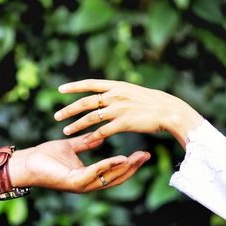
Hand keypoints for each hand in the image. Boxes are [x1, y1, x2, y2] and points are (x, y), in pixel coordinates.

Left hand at [11, 134, 149, 192]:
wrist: (25, 163)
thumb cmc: (45, 156)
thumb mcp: (71, 147)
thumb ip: (85, 143)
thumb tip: (99, 135)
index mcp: (88, 176)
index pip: (113, 172)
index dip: (128, 164)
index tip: (142, 153)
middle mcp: (87, 183)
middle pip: (116, 178)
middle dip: (132, 168)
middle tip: (146, 156)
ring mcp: (81, 185)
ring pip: (109, 178)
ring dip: (124, 168)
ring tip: (138, 158)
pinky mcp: (74, 182)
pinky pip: (95, 173)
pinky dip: (108, 166)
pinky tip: (119, 158)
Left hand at [54, 79, 203, 147]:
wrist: (169, 110)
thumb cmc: (152, 102)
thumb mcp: (132, 92)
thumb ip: (117, 93)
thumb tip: (106, 95)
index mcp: (117, 86)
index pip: (90, 84)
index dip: (74, 87)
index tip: (60, 89)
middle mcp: (115, 95)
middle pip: (85, 102)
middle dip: (69, 109)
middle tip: (56, 116)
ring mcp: (119, 109)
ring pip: (91, 117)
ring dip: (76, 125)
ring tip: (65, 130)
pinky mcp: (124, 122)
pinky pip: (103, 131)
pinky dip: (92, 136)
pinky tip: (84, 141)